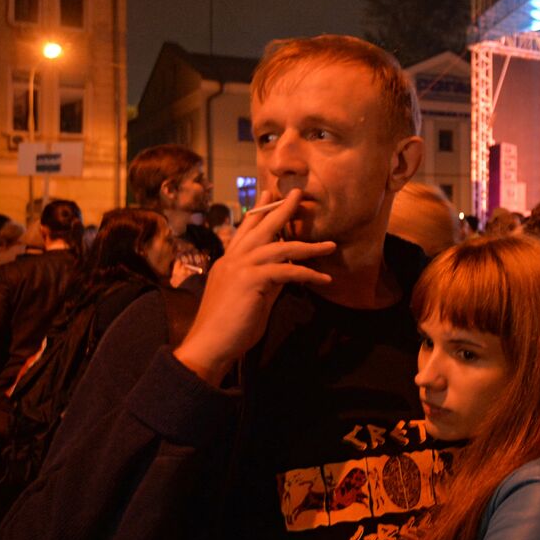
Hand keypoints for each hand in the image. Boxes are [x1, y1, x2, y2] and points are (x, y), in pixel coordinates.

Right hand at [173, 190, 334, 385]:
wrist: (209, 346)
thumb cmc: (228, 327)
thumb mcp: (252, 298)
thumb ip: (267, 281)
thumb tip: (287, 270)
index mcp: (228, 262)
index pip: (245, 231)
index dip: (258, 212)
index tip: (269, 194)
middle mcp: (232, 260)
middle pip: (260, 228)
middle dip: (281, 209)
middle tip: (297, 193)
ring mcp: (239, 268)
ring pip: (278, 247)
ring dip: (309, 246)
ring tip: (330, 245)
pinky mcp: (250, 280)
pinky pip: (286, 271)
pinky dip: (307, 274)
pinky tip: (324, 279)